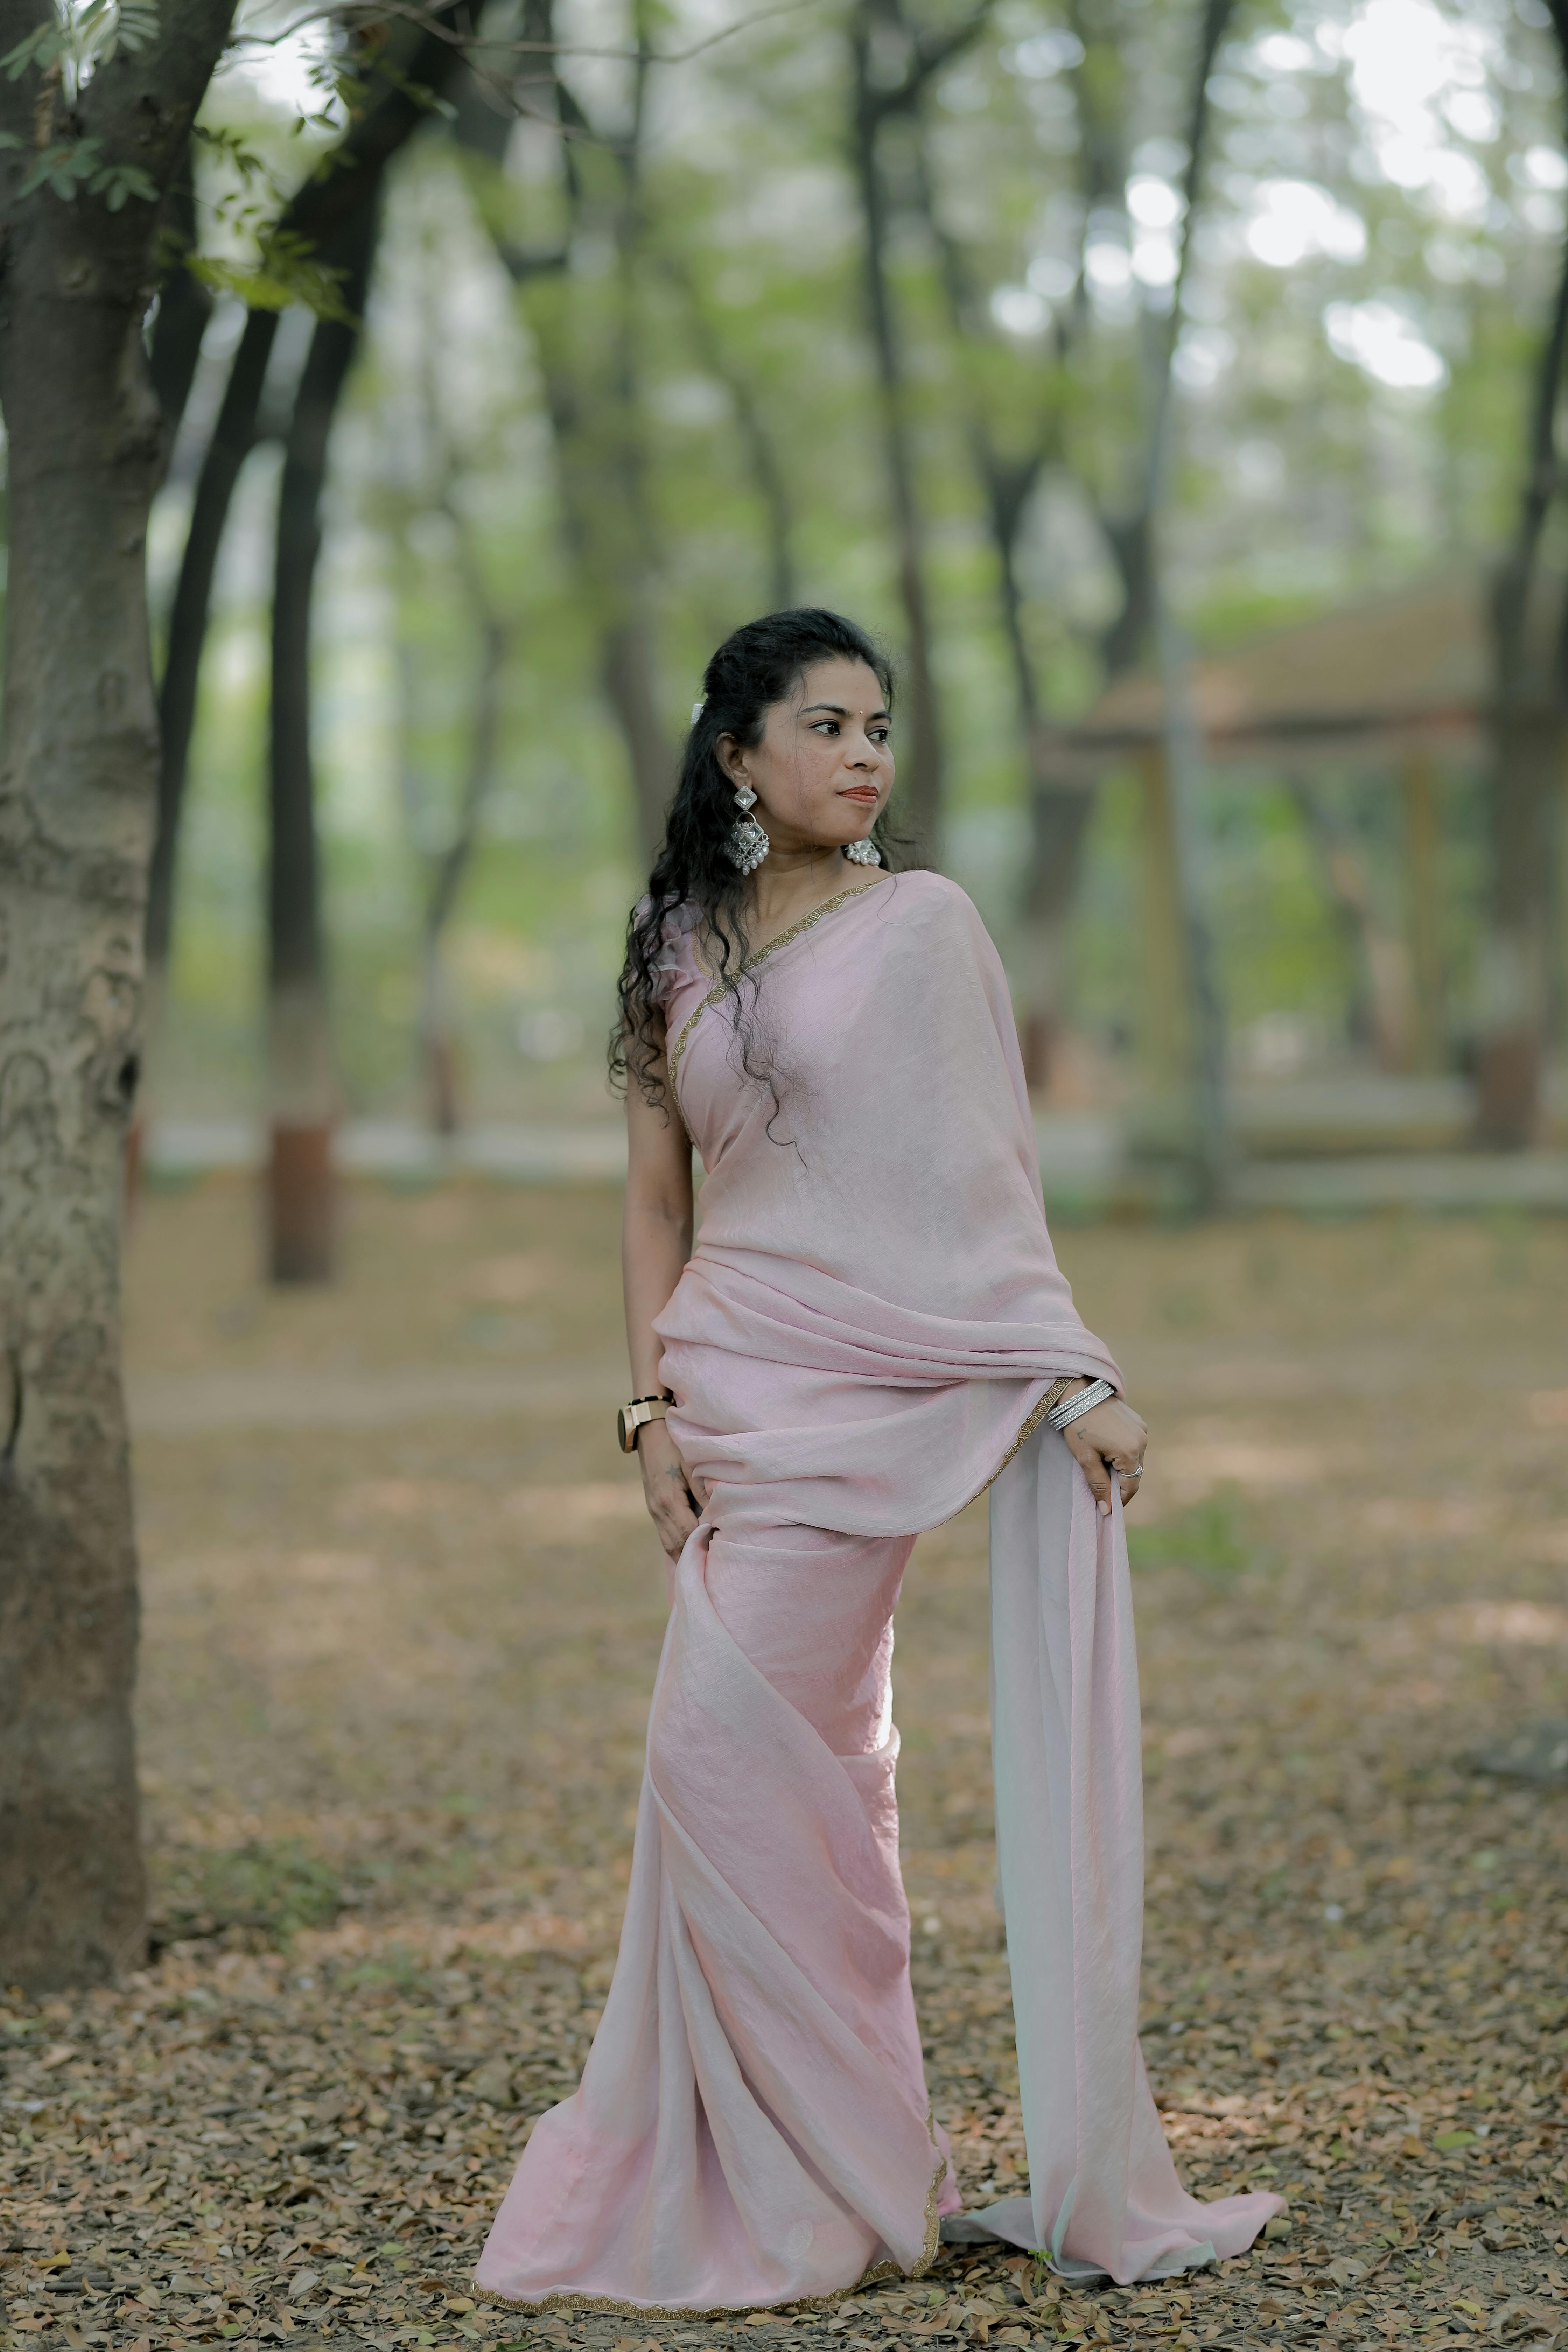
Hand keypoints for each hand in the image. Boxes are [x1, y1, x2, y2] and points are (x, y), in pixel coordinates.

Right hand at [637, 1419, 709, 1559]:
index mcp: (668, 1500)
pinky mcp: (654, 1509)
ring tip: (705, 1567)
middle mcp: (657, 1510)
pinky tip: (692, 1552)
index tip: (721, 1553)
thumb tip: (718, 1514)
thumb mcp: (692, 1464)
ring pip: (669, 1545)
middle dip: (694, 1558)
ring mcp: (653, 1511)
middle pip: (676, 1546)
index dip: (703, 1545)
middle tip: (715, 1570)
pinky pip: (666, 1536)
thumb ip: (704, 1490)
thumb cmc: (674, 1446)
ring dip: (686, 1556)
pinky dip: (679, 1546)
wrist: (649, 1435)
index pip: (687, 1533)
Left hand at [1061, 1387, 1147, 1517]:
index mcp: (1130, 1452)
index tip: (1108, 1506)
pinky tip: (1106, 1447)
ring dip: (1121, 1466)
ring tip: (1101, 1461)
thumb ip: (1098, 1485)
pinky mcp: (1139, 1422)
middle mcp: (1142, 1441)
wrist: (1079, 1392)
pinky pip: (1134, 1445)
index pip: (1131, 1487)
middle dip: (1119, 1482)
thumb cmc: (1078, 1426)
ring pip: (1135, 1460)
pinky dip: (1123, 1452)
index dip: (1119, 1499)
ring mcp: (1142, 1430)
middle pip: (1134, 1474)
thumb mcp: (1085, 1458)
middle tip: (1101, 1484)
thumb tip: (1107, 1511)